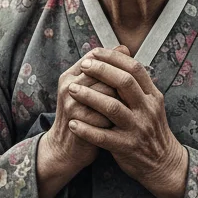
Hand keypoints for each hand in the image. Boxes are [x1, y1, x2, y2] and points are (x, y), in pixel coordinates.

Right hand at [45, 50, 122, 169]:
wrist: (67, 149)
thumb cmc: (84, 117)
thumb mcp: (91, 91)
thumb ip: (105, 71)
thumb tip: (124, 47)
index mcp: (70, 75)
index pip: (96, 57)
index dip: (116, 62)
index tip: (130, 72)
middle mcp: (68, 86)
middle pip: (104, 74)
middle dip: (121, 84)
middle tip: (131, 95)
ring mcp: (71, 104)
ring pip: (107, 93)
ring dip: (120, 102)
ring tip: (125, 110)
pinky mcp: (77, 122)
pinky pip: (105, 116)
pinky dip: (115, 121)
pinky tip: (117, 126)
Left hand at [66, 47, 188, 197]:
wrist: (163, 163)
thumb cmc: (150, 128)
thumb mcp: (150, 103)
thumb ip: (135, 82)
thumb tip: (120, 51)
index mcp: (152, 96)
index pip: (135, 69)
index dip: (114, 58)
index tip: (95, 53)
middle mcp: (147, 110)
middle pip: (124, 83)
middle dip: (101, 71)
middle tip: (83, 66)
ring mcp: (137, 129)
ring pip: (112, 108)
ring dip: (89, 97)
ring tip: (71, 90)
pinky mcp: (127, 147)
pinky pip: (103, 137)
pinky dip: (86, 130)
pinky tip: (72, 123)